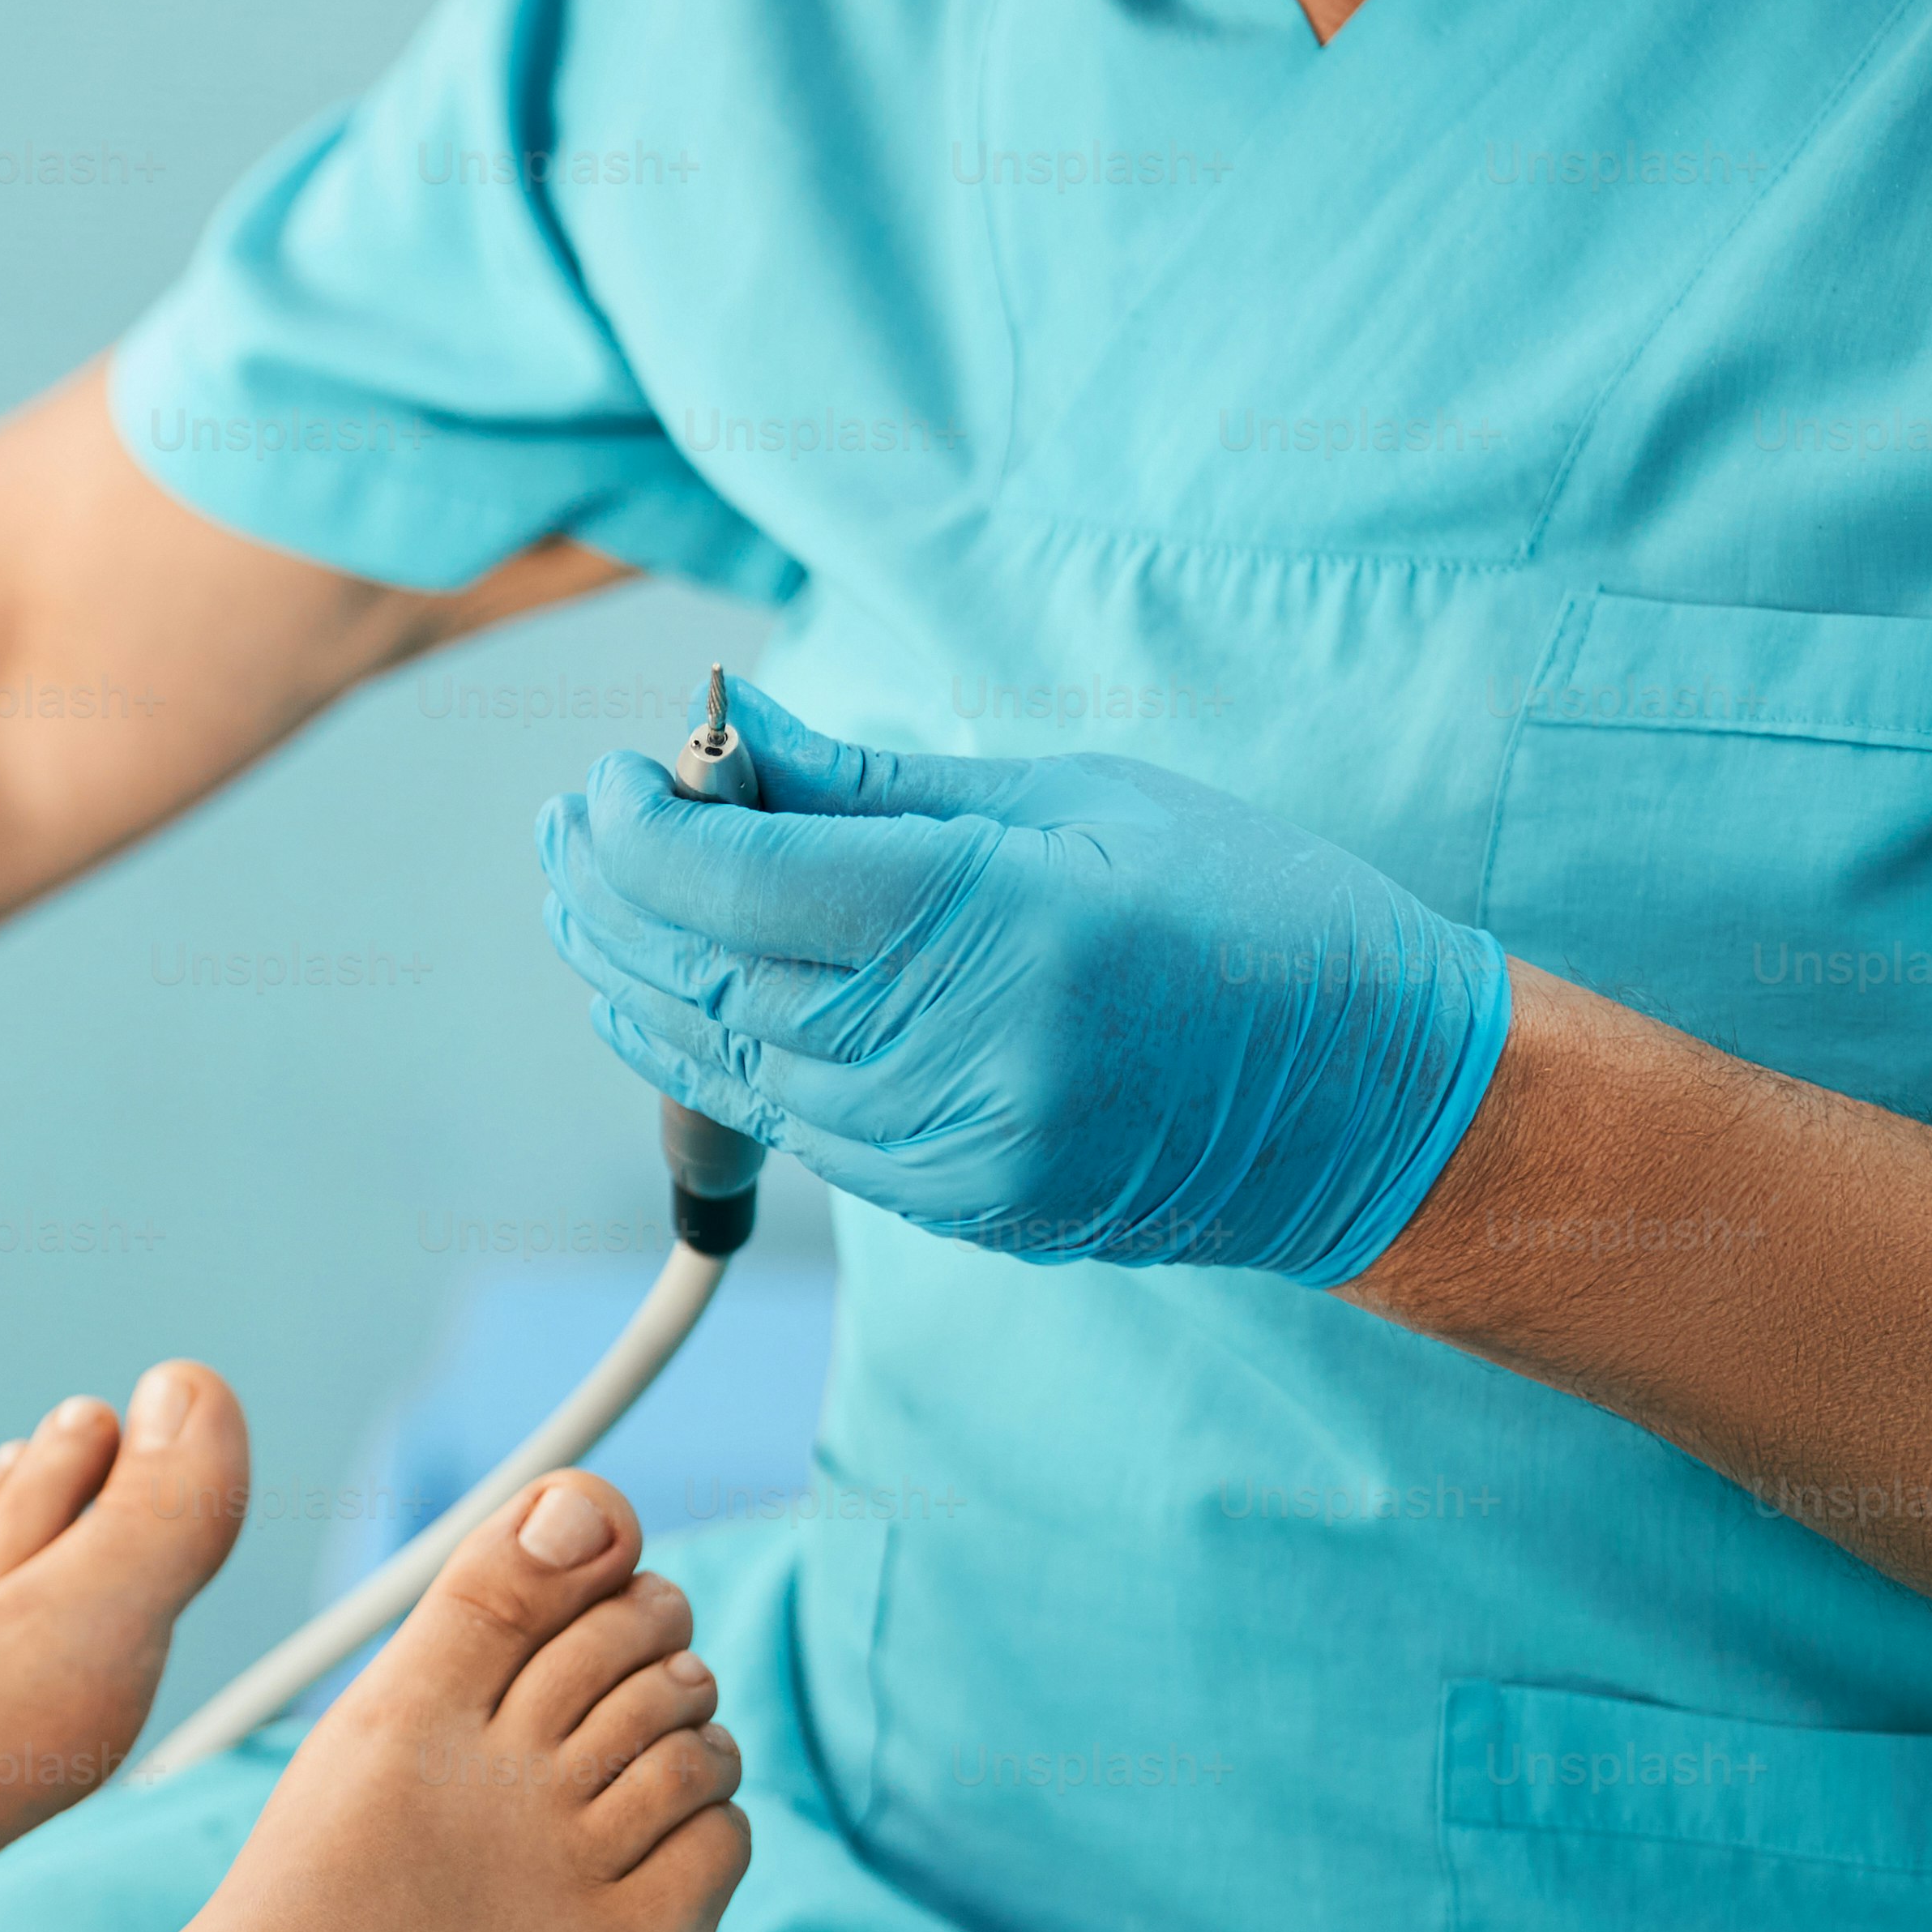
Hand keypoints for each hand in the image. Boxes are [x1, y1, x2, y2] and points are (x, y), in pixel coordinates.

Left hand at [535, 680, 1513, 1282]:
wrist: (1365, 1106)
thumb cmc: (1246, 913)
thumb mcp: (1075, 800)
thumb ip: (877, 785)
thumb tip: (727, 732)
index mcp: (989, 922)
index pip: (732, 881)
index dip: (636, 827)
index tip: (606, 779)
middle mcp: (943, 1048)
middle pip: (700, 972)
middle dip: (608, 893)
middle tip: (567, 827)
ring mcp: (933, 1143)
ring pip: (717, 1058)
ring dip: (630, 974)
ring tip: (584, 895)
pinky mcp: (937, 1199)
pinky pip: (780, 1116)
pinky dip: (704, 1047)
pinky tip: (665, 991)